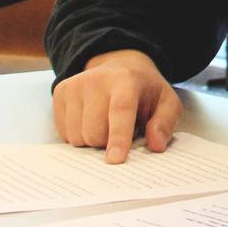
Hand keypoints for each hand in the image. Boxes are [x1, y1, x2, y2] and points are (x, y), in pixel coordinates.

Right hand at [50, 49, 180, 162]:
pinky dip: (78, 134)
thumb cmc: (144, 91)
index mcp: (126, 80)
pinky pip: (64, 133)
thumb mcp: (166, 102)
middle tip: (120, 130)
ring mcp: (75, 84)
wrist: (120, 66)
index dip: (118, 137)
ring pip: (77, 136)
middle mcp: (96, 79)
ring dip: (92, 140)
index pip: (120, 111)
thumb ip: (165, 123)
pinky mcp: (61, 92)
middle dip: (107, 142)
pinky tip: (90, 120)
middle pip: (94, 132)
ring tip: (105, 123)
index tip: (116, 160)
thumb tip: (156, 145)